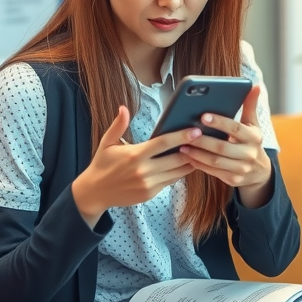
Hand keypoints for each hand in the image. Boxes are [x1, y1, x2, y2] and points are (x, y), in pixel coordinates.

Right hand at [71, 106, 202, 228]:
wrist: (95, 192)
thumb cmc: (102, 164)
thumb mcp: (106, 143)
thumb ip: (118, 125)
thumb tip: (123, 107)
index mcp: (135, 155)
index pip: (163, 143)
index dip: (181, 136)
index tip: (195, 131)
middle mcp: (144, 171)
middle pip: (176, 158)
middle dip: (192, 149)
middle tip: (205, 139)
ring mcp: (149, 184)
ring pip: (177, 172)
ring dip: (190, 161)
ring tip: (201, 150)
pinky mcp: (151, 193)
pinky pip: (171, 181)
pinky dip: (180, 172)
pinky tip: (186, 163)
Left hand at [177, 86, 273, 208]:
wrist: (260, 171)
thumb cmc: (250, 141)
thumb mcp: (252, 125)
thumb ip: (250, 106)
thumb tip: (255, 85)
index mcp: (253, 137)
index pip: (235, 128)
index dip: (219, 122)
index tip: (203, 116)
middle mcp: (249, 154)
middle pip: (222, 147)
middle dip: (202, 140)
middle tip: (185, 132)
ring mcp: (241, 169)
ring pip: (215, 161)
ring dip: (197, 154)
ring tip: (182, 145)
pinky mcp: (233, 180)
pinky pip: (213, 172)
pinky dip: (199, 164)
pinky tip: (188, 157)